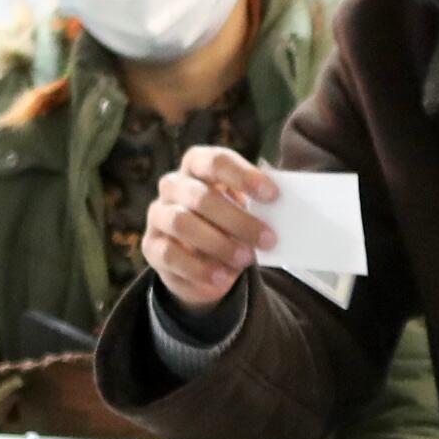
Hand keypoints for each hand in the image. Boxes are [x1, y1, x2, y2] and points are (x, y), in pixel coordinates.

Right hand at [144, 147, 280, 311]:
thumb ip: (260, 207)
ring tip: (246, 260)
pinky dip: (199, 268)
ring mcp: (158, 215)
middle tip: (269, 239)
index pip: (216, 161)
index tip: (273, 195)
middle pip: (201, 197)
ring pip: (182, 223)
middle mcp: (173, 185)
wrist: (202, 260)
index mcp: (198, 166)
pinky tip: (223, 276)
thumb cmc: (230, 223)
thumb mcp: (247, 211)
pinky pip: (170, 255)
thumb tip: (287, 211)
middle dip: (238, 220)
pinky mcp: (151, 246)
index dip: (243, 176)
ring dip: (219, 244)